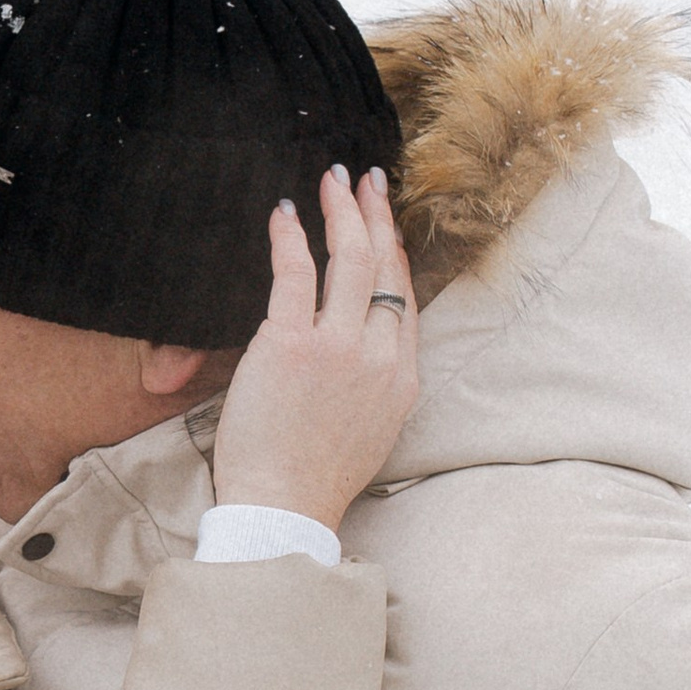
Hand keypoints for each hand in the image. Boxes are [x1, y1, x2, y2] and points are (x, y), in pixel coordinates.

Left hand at [210, 166, 418, 529]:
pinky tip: (284, 212)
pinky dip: (290, 236)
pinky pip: (295, 273)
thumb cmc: (313, 477)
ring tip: (332, 180)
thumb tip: (359, 348)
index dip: (396, 252)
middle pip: (386, 267)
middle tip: (365, 180)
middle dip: (376, 216)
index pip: (406, 297)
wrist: (284, 509)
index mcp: (402, 378)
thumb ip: (373, 382)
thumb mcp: (370, 429)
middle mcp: (379, 356)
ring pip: (350, 260)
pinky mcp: (292, 344)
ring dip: (342, 211)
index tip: (385, 224)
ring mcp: (338, 348)